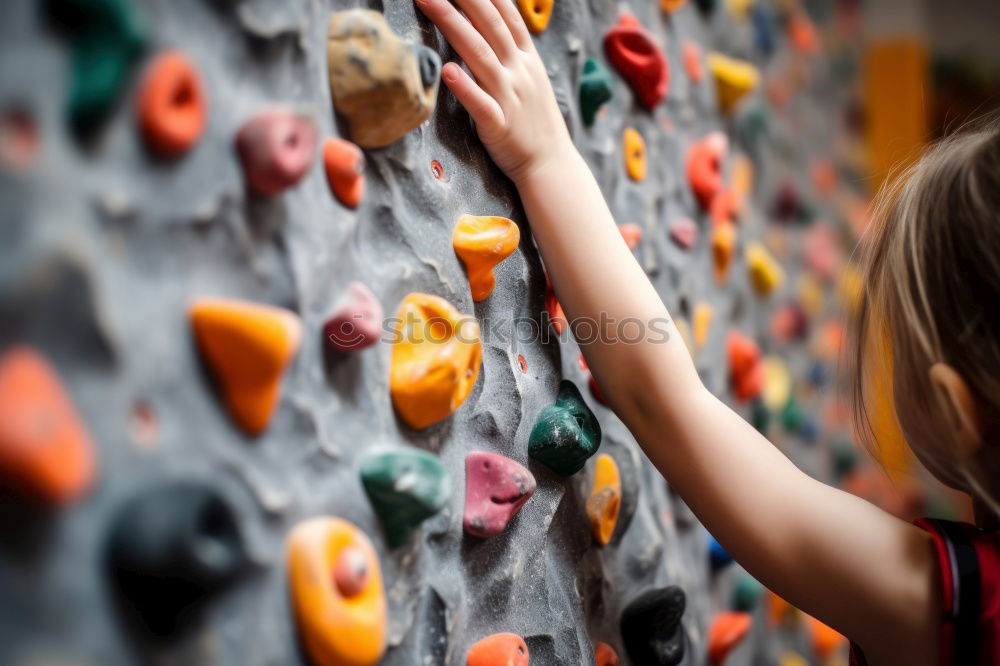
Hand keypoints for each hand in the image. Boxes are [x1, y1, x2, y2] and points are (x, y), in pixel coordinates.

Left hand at [415, 0, 574, 185]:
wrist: (552, 164)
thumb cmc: (534, 122)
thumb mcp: (530, 78)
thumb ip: (511, 50)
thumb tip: (491, 22)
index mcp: (526, 59)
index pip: (507, 15)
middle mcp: (518, 72)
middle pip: (490, 26)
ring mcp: (509, 97)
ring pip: (480, 55)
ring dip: (453, 26)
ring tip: (428, 2)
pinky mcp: (499, 125)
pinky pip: (480, 104)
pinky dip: (465, 87)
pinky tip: (447, 70)